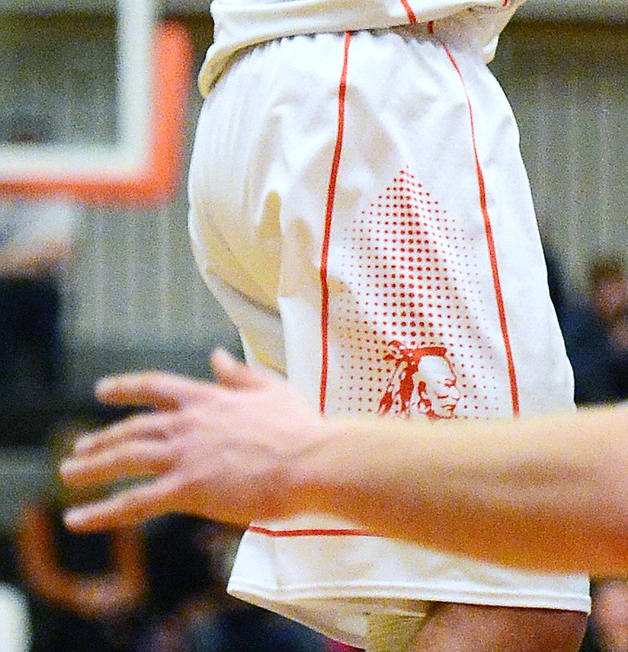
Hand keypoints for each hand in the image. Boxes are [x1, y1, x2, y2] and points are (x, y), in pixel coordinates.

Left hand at [58, 349, 325, 531]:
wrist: (311, 461)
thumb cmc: (300, 428)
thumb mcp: (271, 388)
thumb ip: (239, 374)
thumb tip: (216, 356)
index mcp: (209, 398)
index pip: (156, 387)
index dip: (127, 388)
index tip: (103, 391)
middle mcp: (189, 423)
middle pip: (133, 428)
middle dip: (101, 439)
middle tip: (78, 450)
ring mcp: (185, 456)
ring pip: (125, 459)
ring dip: (91, 468)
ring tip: (67, 475)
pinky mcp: (187, 490)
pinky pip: (134, 503)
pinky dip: (100, 513)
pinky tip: (77, 520)